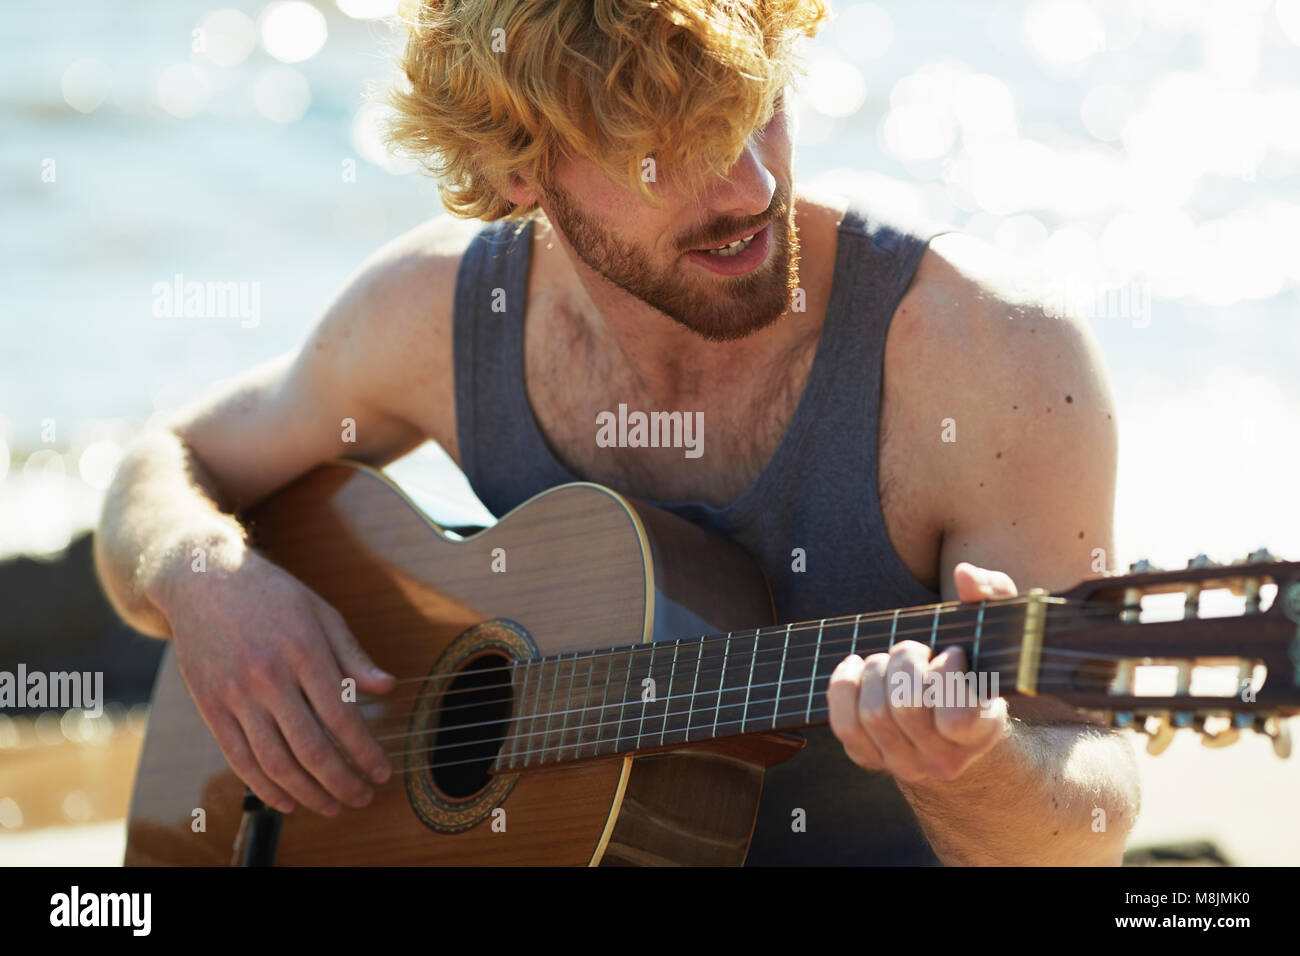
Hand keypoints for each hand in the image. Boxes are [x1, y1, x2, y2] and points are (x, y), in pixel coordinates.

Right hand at [159, 547, 394, 814]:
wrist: (203, 579)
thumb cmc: (272, 595)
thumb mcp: (322, 613)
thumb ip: (353, 655)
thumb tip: (387, 689)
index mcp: (304, 650)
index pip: (342, 718)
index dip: (365, 753)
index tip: (382, 773)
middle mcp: (269, 676)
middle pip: (311, 748)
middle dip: (342, 782)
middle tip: (363, 799)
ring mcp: (236, 694)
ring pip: (275, 761)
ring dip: (308, 794)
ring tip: (332, 806)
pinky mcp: (210, 706)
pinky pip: (239, 759)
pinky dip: (265, 788)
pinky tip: (287, 801)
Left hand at [826, 562, 1014, 782]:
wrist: (955, 724)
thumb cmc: (975, 665)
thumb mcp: (994, 627)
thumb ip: (992, 594)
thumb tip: (964, 575)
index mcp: (983, 732)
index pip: (957, 718)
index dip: (947, 675)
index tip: (953, 653)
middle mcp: (944, 760)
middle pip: (905, 706)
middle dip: (905, 661)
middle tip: (917, 650)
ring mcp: (905, 764)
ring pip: (874, 714)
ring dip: (877, 671)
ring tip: (893, 660)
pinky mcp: (870, 759)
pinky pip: (845, 725)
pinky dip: (844, 687)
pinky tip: (856, 667)